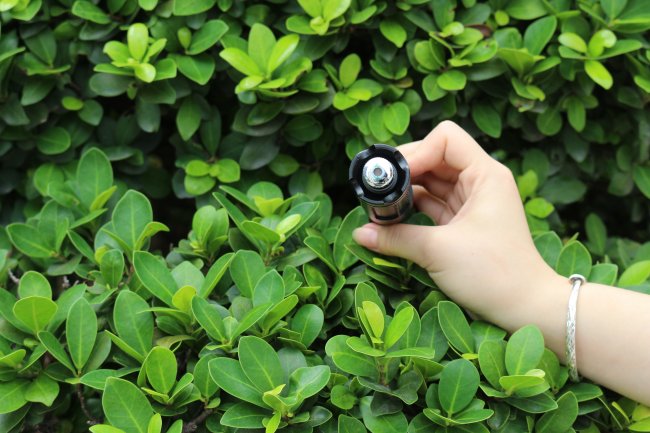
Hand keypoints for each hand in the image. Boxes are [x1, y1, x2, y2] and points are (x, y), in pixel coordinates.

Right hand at [352, 121, 559, 324]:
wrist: (524, 308)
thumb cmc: (493, 274)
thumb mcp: (437, 251)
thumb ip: (395, 237)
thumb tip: (359, 233)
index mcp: (485, 175)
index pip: (445, 138)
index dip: (416, 151)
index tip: (393, 177)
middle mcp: (480, 181)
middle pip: (434, 157)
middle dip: (405, 170)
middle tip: (378, 188)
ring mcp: (471, 201)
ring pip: (431, 181)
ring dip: (405, 190)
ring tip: (380, 205)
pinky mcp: (463, 222)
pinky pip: (432, 204)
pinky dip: (412, 208)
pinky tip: (392, 218)